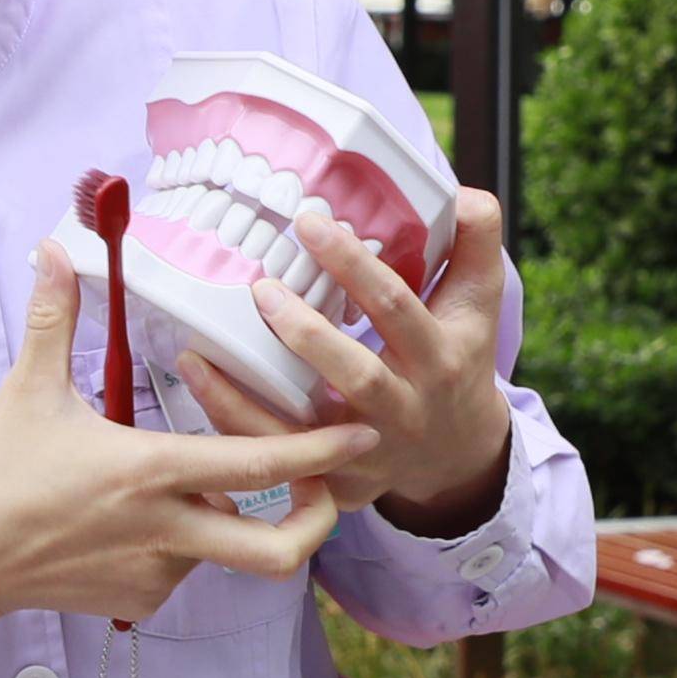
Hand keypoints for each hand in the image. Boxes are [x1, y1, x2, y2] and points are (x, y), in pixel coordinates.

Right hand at [0, 244, 370, 664]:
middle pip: (277, 549)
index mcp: (149, 469)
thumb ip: (54, 317)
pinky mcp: (139, 602)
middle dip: (321, 522)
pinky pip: (183, 571)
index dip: (320, 450)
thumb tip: (55, 248)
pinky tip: (137, 521)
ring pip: (223, 549)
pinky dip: (180, 545)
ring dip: (224, 519)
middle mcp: (165, 529)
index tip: (361, 433)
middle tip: (334, 490)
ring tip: (191, 483)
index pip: (259, 465)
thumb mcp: (26, 392)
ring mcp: (155, 573)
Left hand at [180, 187, 517, 533]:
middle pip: (357, 372)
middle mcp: (405, 407)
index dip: (354, 265)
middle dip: (307, 333)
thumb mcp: (479, 303)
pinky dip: (236, 426)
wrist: (457, 452)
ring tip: (197, 353)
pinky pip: (278, 459)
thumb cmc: (456, 360)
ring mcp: (367, 451)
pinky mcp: (335, 484)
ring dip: (246, 397)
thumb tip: (462, 193)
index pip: (396, 306)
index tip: (309, 224)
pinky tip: (201, 388)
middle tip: (260, 289)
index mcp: (440, 356)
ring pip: (304, 432)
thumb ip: (476, 242)